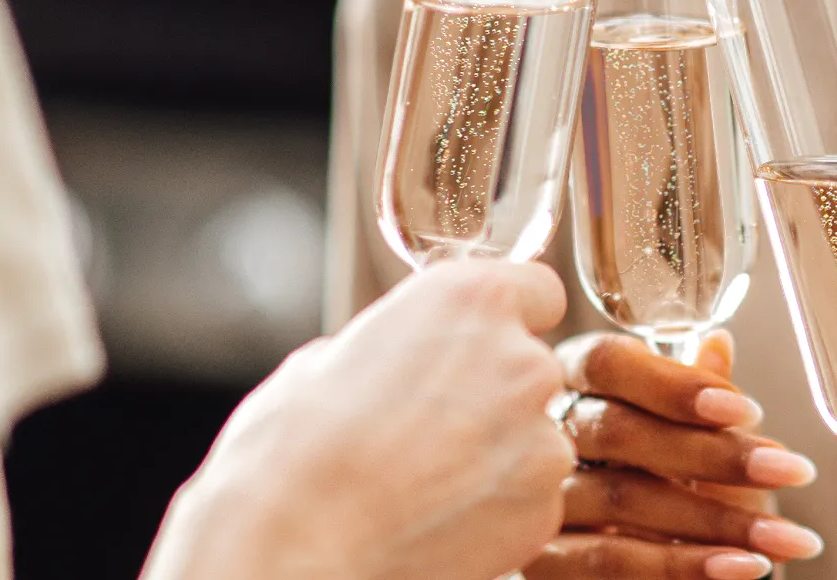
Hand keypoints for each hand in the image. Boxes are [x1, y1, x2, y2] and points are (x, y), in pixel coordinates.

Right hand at [141, 259, 575, 579]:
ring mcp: (541, 438)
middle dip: (495, 393)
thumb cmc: (293, 451)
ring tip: (426, 480)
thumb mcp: (332, 358)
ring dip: (498, 453)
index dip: (509, 321)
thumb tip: (405, 354)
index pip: (537, 291)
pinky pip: (532, 495)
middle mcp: (522, 360)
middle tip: (431, 427)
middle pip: (533, 368)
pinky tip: (439, 515)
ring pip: (534, 436)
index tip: (484, 344)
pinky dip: (498, 506)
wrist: (295, 545)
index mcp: (472, 301)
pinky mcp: (543, 507)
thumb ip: (398, 344)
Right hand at [524, 331, 823, 579]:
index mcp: (576, 383)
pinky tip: (744, 567)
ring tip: (786, 539)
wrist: (652, 573)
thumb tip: (718, 343)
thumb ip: (697, 398)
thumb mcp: (692, 445)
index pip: (608, 363)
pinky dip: (685, 565)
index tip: (745, 410)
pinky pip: (611, 559)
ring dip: (718, 520)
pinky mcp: (543, 561)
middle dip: (714, 454)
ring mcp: (540, 499)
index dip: (674, 384)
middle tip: (789, 472)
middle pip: (619, 430)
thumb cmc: (667, 496)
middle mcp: (546, 435)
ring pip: (623, 497)